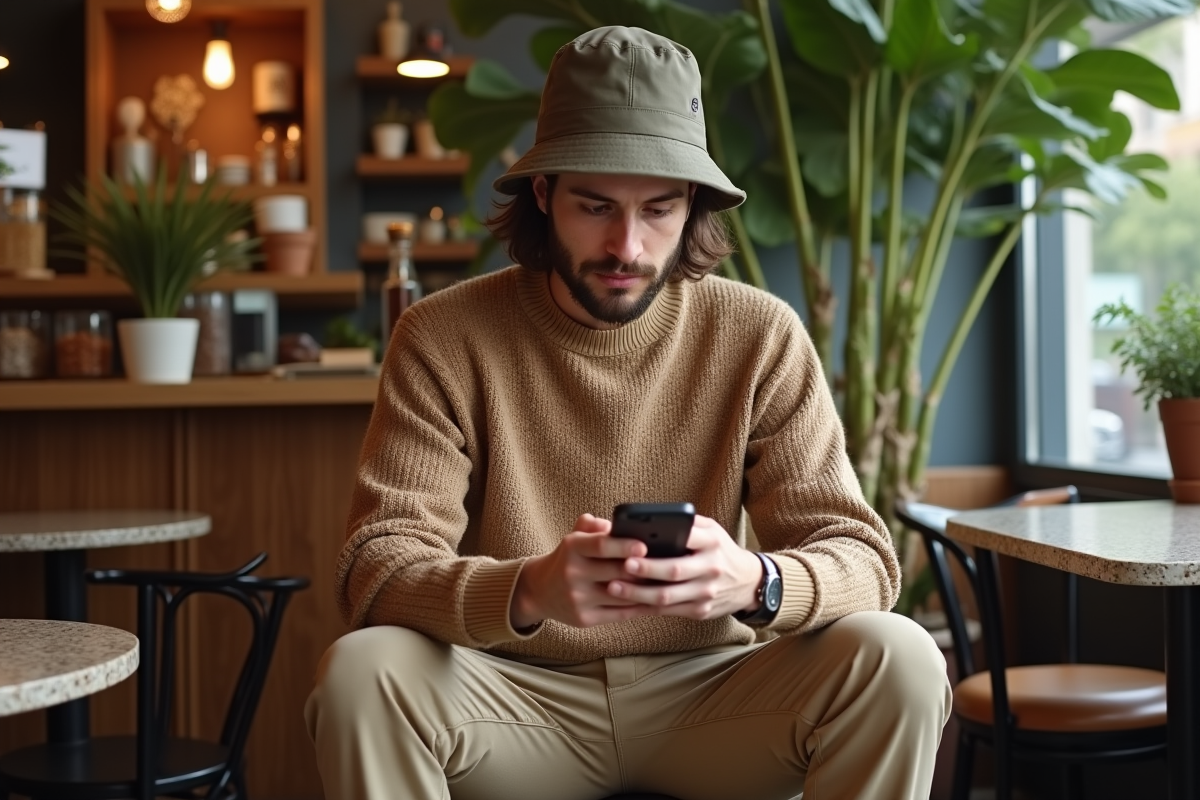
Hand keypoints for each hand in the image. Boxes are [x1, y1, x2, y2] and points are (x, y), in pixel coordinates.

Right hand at [510, 513, 659, 628]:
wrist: (540, 591)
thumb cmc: (568, 558)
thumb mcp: (575, 537)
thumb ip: (595, 526)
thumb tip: (619, 524)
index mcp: (572, 548)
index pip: (601, 545)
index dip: (624, 546)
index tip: (646, 546)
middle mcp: (573, 573)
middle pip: (616, 572)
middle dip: (643, 569)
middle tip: (668, 565)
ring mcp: (578, 599)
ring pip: (622, 595)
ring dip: (647, 590)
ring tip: (668, 583)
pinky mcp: (585, 619)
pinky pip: (620, 614)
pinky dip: (640, 608)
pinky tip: (656, 601)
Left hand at [606, 515, 762, 619]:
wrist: (750, 582)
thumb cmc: (720, 551)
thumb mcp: (712, 531)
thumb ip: (688, 525)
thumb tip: (652, 519)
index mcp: (712, 543)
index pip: (687, 539)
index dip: (664, 542)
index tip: (638, 543)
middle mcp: (711, 568)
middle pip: (675, 571)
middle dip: (647, 570)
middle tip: (623, 566)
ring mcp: (706, 593)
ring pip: (668, 597)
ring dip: (638, 594)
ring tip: (614, 588)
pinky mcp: (700, 611)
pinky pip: (668, 612)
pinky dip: (644, 609)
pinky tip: (625, 605)